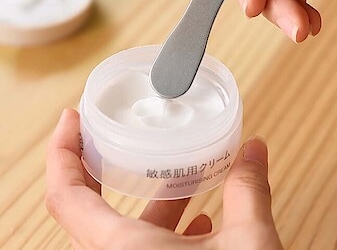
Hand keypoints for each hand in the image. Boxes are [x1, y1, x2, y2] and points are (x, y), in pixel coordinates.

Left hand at [46, 109, 282, 249]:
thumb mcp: (248, 245)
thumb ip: (247, 189)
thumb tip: (254, 148)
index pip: (66, 197)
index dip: (62, 151)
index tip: (71, 119)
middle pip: (85, 209)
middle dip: (98, 167)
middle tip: (110, 136)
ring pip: (119, 233)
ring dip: (144, 202)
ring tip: (171, 178)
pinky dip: (161, 232)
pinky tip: (195, 224)